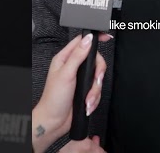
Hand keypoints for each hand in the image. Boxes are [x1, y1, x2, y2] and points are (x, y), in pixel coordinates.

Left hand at [33, 33, 109, 152]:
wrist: (54, 122)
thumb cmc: (53, 99)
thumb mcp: (66, 74)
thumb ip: (78, 55)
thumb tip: (88, 39)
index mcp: (65, 58)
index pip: (82, 41)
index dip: (94, 38)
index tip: (106, 37)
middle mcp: (73, 67)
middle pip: (95, 60)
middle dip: (98, 73)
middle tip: (95, 80)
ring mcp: (80, 78)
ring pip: (98, 77)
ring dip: (95, 90)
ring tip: (87, 99)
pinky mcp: (85, 89)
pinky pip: (97, 89)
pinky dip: (94, 98)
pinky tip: (87, 103)